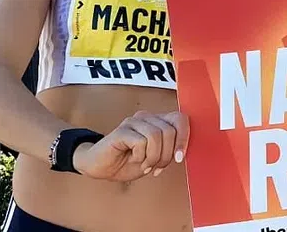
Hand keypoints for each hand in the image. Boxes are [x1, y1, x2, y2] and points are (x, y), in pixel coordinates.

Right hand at [72, 111, 189, 181]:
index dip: (184, 138)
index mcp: (157, 121)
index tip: (179, 158)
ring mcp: (133, 122)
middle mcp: (147, 117)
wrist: (102, 167)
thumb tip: (182, 152)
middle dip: (166, 155)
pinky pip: (141, 142)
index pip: (180, 119)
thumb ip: (170, 151)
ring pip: (156, 136)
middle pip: (170, 131)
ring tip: (145, 165)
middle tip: (156, 167)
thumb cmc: (129, 162)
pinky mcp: (122, 130)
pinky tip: (135, 160)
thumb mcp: (156, 158)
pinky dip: (141, 157)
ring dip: (153, 157)